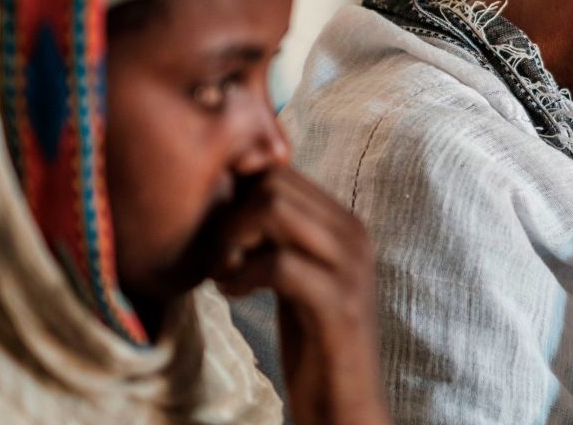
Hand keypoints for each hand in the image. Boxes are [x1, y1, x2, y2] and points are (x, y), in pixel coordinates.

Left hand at [212, 167, 389, 424]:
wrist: (347, 405)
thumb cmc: (314, 341)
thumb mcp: (296, 275)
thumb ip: (278, 236)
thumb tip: (230, 194)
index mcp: (344, 223)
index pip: (281, 171)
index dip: (238, 194)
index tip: (220, 233)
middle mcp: (353, 234)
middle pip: (274, 182)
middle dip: (231, 214)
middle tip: (219, 256)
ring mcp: (350, 266)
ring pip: (274, 210)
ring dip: (232, 240)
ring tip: (225, 272)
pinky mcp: (338, 302)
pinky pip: (276, 263)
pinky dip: (241, 275)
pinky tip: (233, 293)